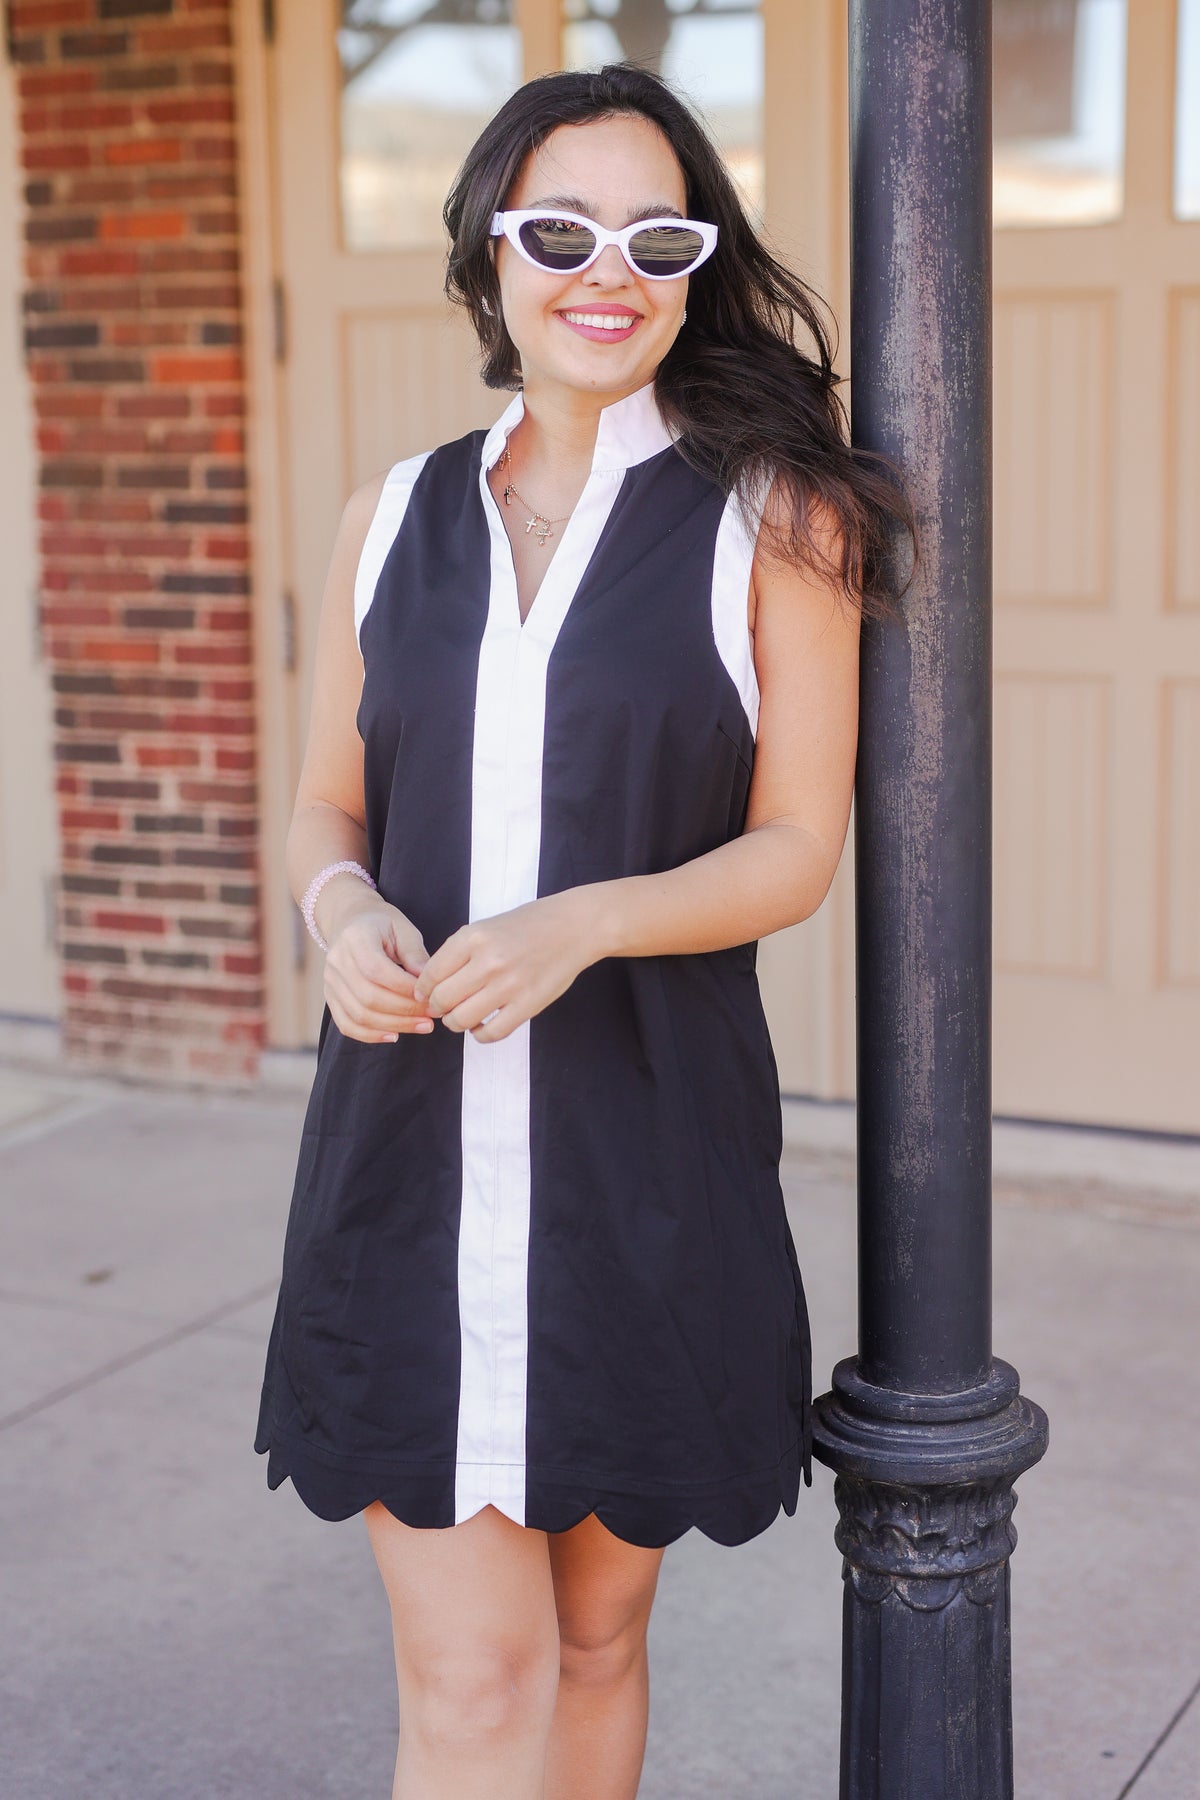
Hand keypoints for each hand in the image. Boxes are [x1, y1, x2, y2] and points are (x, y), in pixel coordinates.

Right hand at [324, 897, 434, 1043]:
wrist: (351, 922)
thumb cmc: (382, 925)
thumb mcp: (403, 929)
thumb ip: (415, 954)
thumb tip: (428, 982)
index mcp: (355, 939)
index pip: (377, 971)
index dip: (405, 988)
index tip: (432, 996)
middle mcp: (337, 961)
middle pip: (368, 997)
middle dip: (405, 1012)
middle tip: (433, 1017)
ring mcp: (330, 982)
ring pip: (359, 1015)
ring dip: (394, 1025)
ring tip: (422, 1026)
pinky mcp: (330, 998)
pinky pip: (347, 1024)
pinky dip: (370, 1035)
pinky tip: (395, 1035)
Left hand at [413, 889, 598, 1043]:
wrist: (574, 927)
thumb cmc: (529, 925)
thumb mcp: (486, 926)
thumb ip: (459, 951)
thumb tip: (431, 982)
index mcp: (473, 937)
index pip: (431, 974)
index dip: (423, 990)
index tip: (425, 995)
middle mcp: (488, 961)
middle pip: (442, 999)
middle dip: (436, 1007)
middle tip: (442, 1007)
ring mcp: (509, 985)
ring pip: (462, 1019)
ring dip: (456, 1022)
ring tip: (462, 1017)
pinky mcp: (528, 1005)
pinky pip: (492, 1033)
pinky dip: (481, 1035)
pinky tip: (483, 1025)